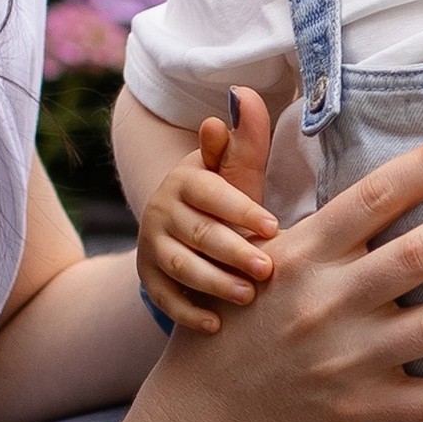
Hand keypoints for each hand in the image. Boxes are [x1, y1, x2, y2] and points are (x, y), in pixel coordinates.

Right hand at [134, 95, 279, 337]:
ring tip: (247, 296)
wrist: (185, 230)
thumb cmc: (226, 198)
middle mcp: (163, 210)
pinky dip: (188, 313)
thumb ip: (244, 141)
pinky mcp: (149, 278)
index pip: (211, 192)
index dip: (240, 210)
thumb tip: (242, 95)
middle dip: (233, 252)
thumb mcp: (235, 171)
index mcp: (187, 179)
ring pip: (181, 266)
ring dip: (213, 283)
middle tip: (267, 269)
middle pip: (198, 233)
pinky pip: (165, 298)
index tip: (273, 228)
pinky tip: (216, 326)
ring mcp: (152, 246)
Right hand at [166, 102, 422, 421]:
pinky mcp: (364, 407)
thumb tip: (241, 94)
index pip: (376, 197)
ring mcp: (350, 359)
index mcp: (304, 252)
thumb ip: (247, 166)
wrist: (208, 406)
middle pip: (420, 254)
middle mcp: (329, 302)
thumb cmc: (238, 308)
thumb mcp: (235, 234)